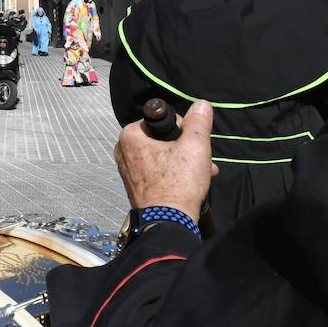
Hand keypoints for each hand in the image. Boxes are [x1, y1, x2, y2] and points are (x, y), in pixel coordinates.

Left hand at [114, 101, 218, 221]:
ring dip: (185, 161)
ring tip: (204, 172)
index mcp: (130, 135)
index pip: (161, 120)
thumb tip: (202, 104)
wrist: (168, 222)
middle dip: (186, 148)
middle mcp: (123, 150)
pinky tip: (193, 183)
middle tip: (202, 160)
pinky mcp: (136, 185)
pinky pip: (158, 171)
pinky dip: (175, 174)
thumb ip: (199, 122)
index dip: (182, 129)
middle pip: (163, 139)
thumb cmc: (179, 183)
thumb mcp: (195, 146)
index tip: (192, 143)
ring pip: (163, 156)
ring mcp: (128, 170)